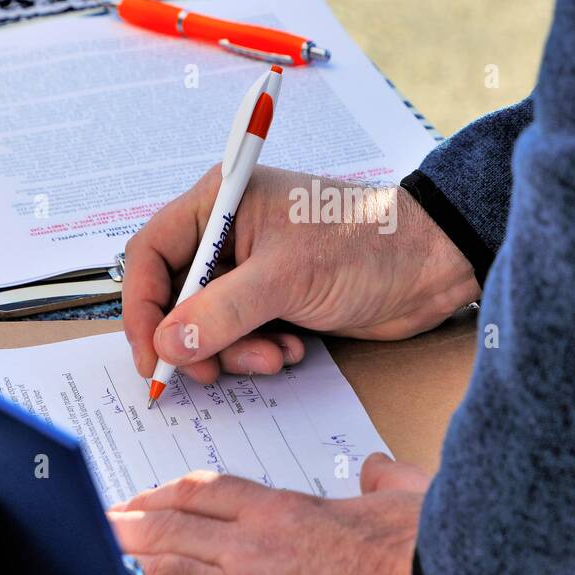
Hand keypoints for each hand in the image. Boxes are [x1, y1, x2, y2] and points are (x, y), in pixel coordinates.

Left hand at [107, 454, 448, 574]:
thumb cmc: (426, 556)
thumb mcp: (407, 495)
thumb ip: (382, 476)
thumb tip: (374, 466)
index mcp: (286, 509)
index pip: (203, 490)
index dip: (162, 493)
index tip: (144, 499)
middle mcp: (256, 550)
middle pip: (169, 531)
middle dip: (126, 526)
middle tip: (99, 522)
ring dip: (126, 570)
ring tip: (99, 563)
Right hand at [121, 165, 479, 383]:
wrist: (431, 265)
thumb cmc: (366, 246)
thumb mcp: (286, 278)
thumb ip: (221, 312)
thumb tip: (168, 344)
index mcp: (221, 201)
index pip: (150, 254)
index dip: (142, 307)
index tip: (152, 356)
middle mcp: (228, 232)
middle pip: (175, 296)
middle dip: (194, 339)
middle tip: (215, 372)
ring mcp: (252, 268)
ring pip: (208, 324)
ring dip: (234, 352)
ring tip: (277, 356)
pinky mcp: (276, 298)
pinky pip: (241, 336)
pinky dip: (259, 352)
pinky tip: (295, 350)